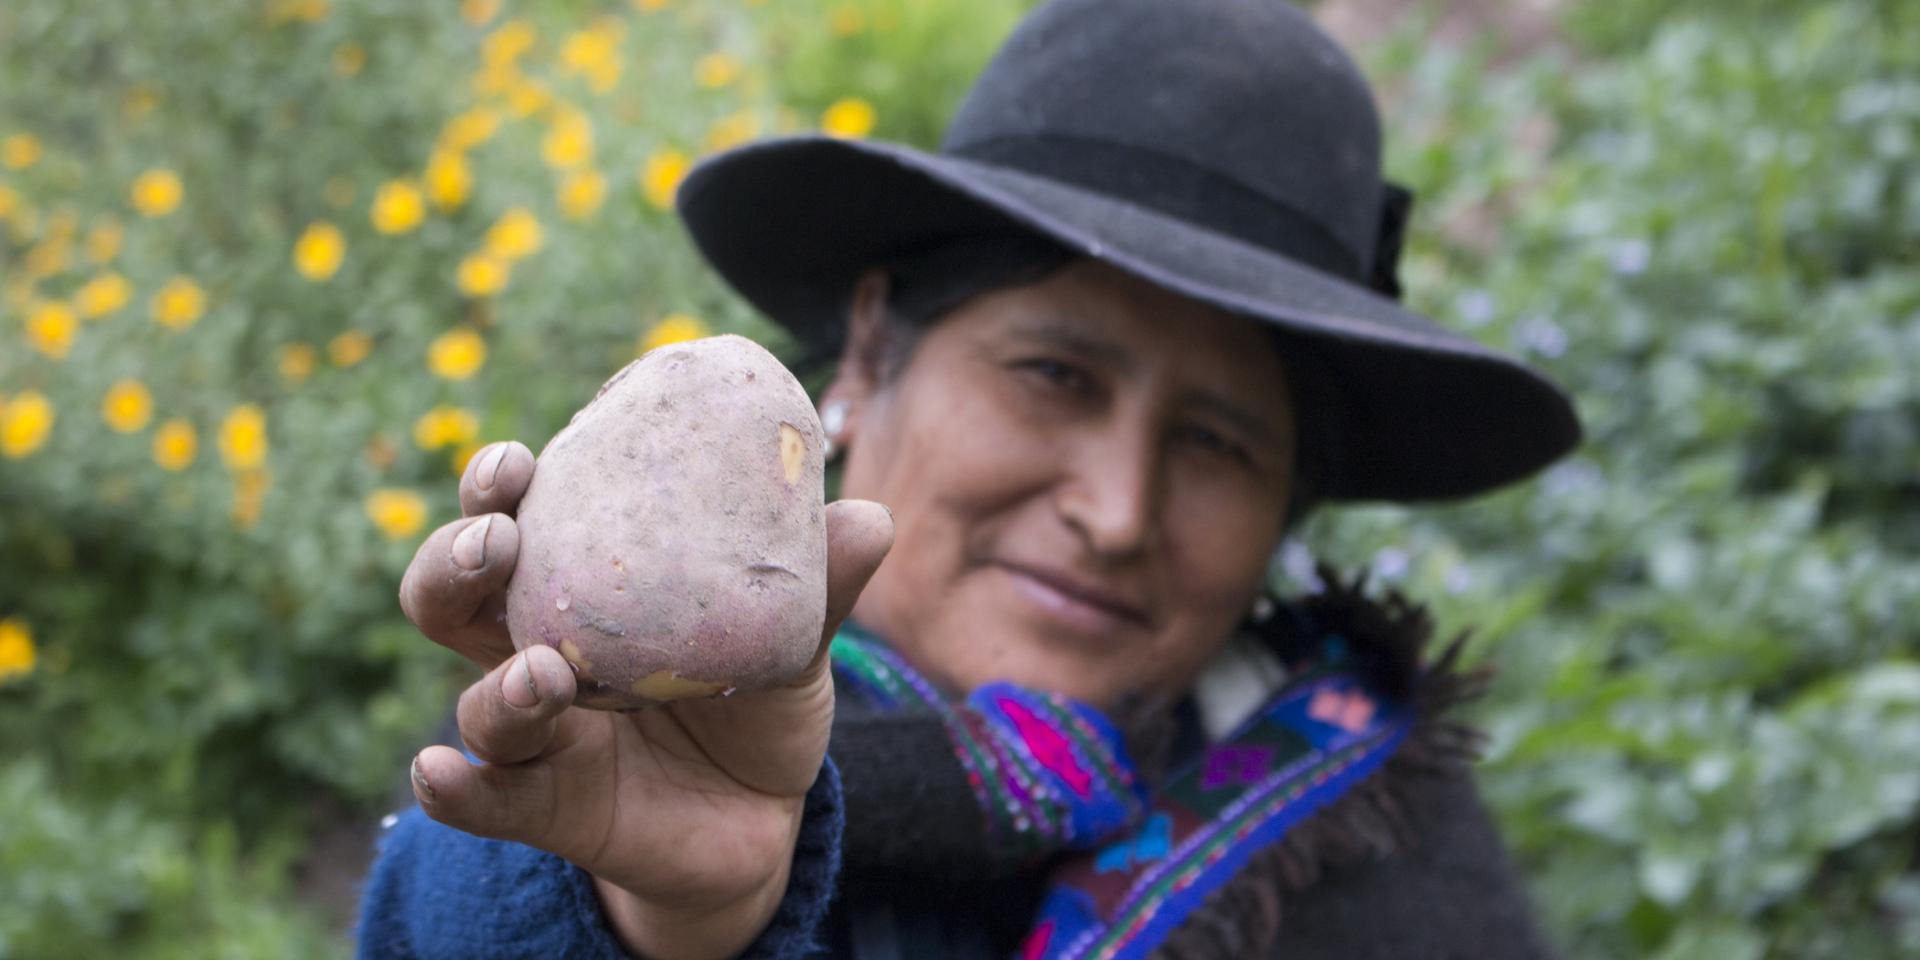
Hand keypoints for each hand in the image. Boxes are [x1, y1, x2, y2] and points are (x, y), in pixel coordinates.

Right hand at [397, 440, 892, 958]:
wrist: (764, 816)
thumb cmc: (756, 701)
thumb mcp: (792, 640)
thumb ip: (817, 586)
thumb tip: (867, 518)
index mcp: (582, 591)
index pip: (515, 523)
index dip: (496, 488)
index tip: (514, 462)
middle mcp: (537, 652)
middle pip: (452, 599)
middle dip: (456, 561)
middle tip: (499, 540)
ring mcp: (537, 736)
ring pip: (478, 703)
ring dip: (499, 685)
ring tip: (542, 672)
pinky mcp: (547, 810)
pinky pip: (484, 802)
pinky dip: (458, 789)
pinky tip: (438, 772)